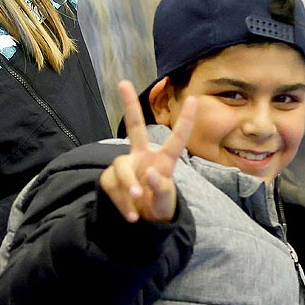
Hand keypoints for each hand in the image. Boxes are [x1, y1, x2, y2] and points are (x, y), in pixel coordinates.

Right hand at [100, 81, 197, 223]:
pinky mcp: (110, 178)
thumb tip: (147, 174)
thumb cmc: (158, 205)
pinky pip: (112, 185)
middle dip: (129, 105)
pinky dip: (121, 202)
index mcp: (163, 160)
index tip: (194, 99)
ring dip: (128, 185)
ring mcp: (124, 165)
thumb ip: (160, 188)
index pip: (177, 139)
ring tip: (137, 200)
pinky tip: (131, 215)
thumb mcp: (165, 201)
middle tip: (123, 83)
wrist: (142, 221)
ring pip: (121, 168)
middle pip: (134, 127)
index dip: (186, 120)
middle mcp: (142, 156)